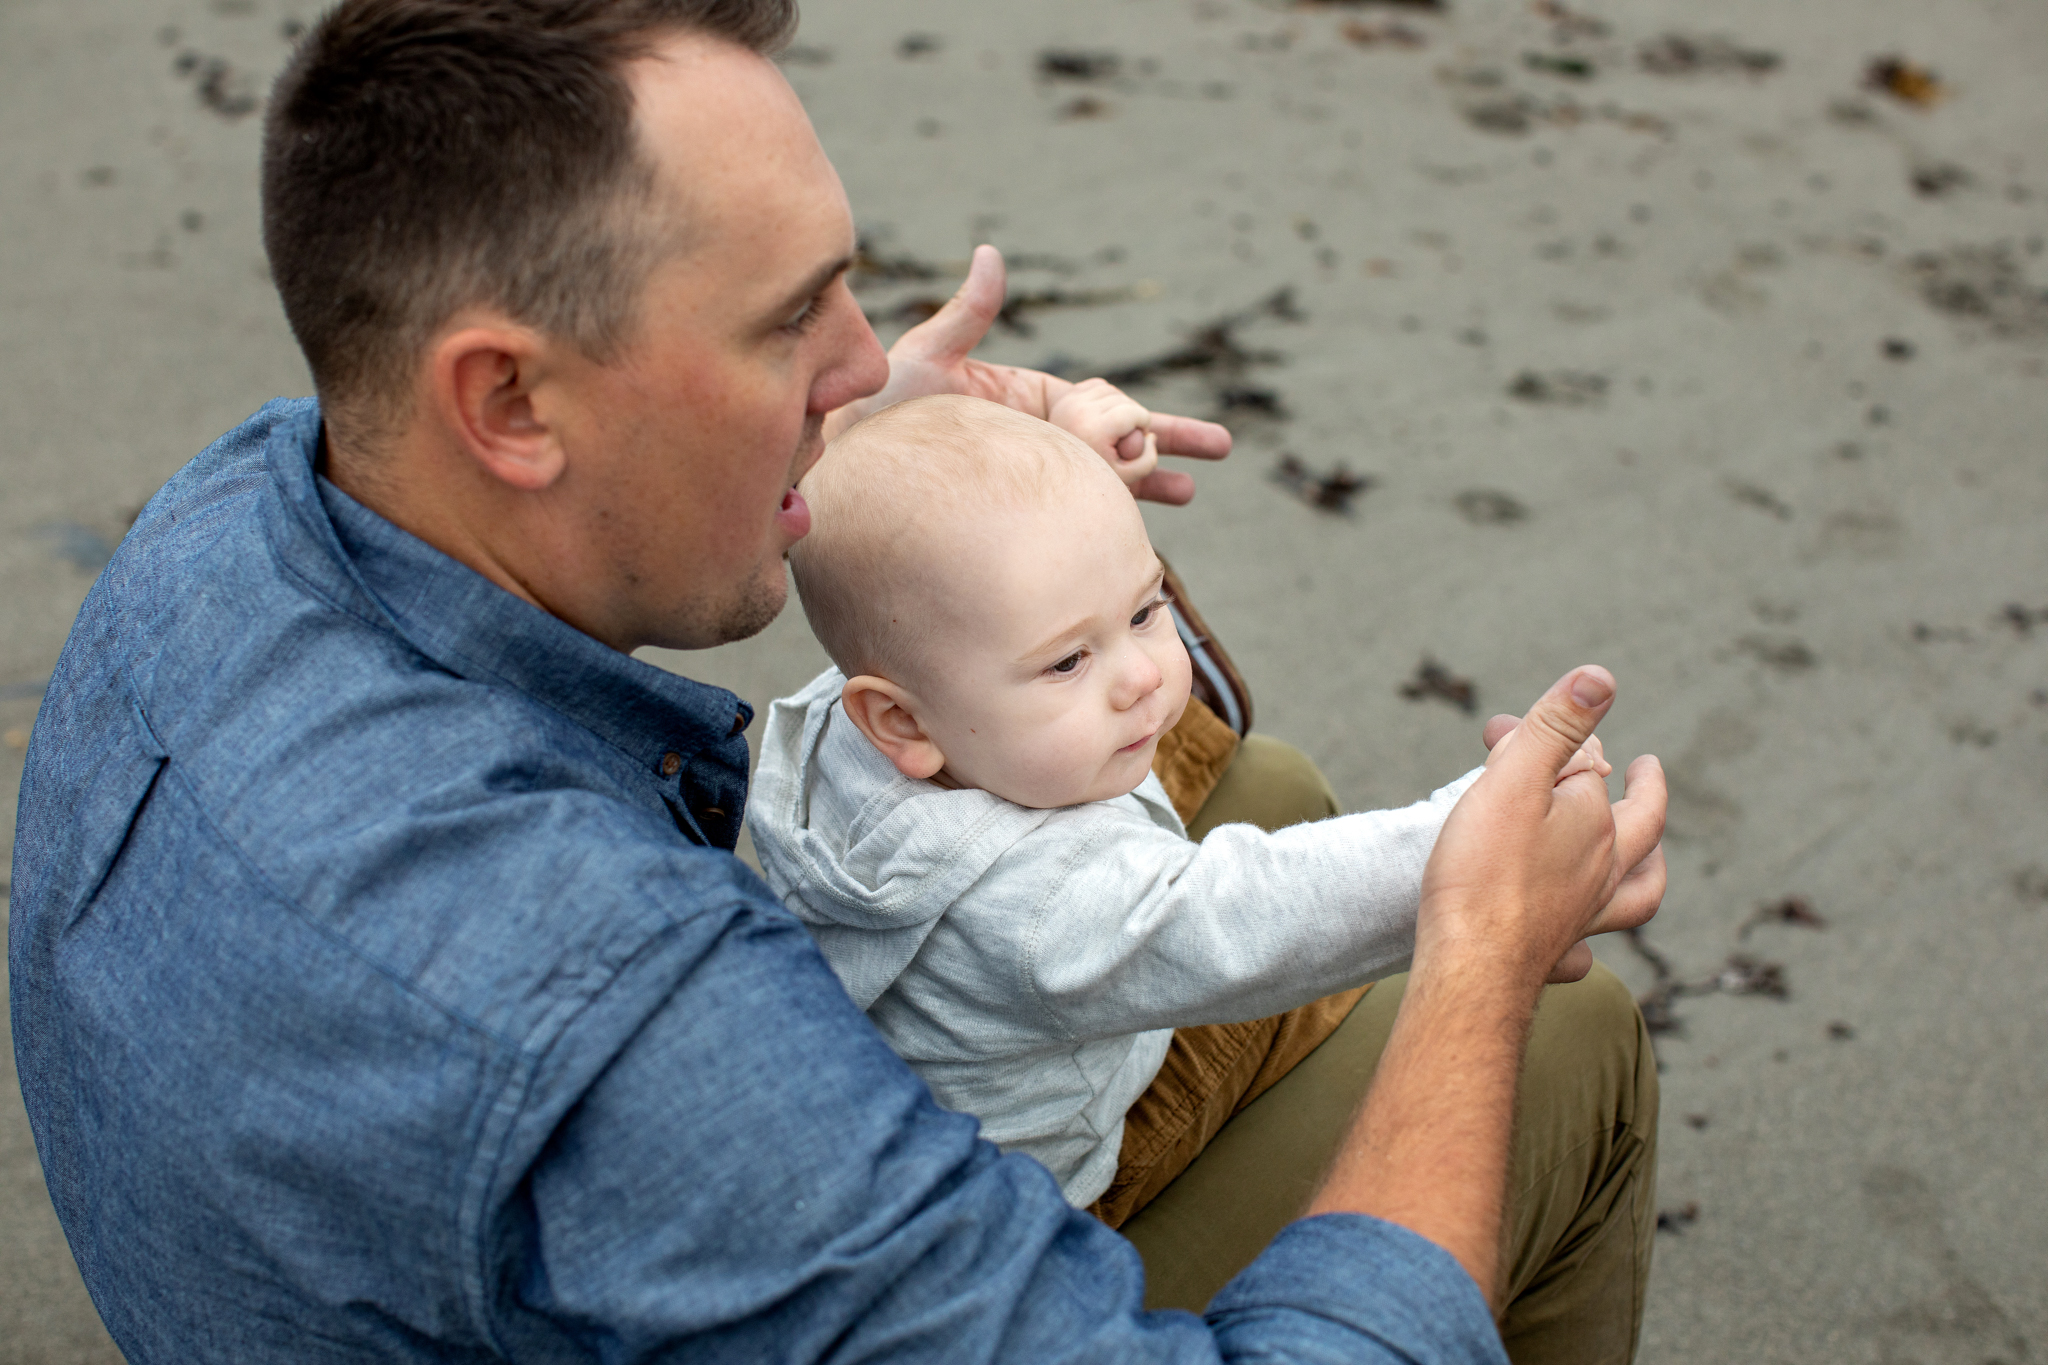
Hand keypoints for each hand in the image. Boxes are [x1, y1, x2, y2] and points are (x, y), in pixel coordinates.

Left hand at [823, 245, 1231, 503]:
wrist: (844, 477)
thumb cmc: (875, 416)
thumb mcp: (922, 360)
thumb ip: (965, 317)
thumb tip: (989, 255)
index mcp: (1027, 404)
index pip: (1102, 405)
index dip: (1145, 417)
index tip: (1165, 428)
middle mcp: (1037, 443)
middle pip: (1119, 443)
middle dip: (1169, 444)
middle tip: (1220, 450)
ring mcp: (1030, 481)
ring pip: (1103, 482)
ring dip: (1148, 485)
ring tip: (1188, 493)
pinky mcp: (1016, 516)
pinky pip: (1072, 517)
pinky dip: (1106, 521)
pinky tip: (1136, 538)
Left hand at [1048, 377, 1158, 490]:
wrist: (1050, 472)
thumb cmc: (1088, 482)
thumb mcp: (1126, 479)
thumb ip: (1147, 460)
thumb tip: (1150, 436)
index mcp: (1094, 430)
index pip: (1136, 413)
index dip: (1143, 427)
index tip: (1135, 444)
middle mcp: (1079, 411)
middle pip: (1125, 400)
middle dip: (1132, 418)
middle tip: (1124, 440)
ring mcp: (1069, 401)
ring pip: (1112, 391)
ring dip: (1120, 408)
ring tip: (1115, 430)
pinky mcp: (1066, 397)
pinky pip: (1097, 387)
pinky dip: (1105, 399)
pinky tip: (1103, 418)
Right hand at [1481, 707, 1643, 982]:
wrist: (1471, 967)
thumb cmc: (1484, 872)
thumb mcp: (1514, 780)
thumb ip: (1556, 727)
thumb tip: (1602, 677)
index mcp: (1596, 825)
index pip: (1588, 767)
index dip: (1553, 739)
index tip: (1505, 730)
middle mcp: (1602, 870)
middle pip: (1636, 824)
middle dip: (1643, 791)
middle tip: (1647, 769)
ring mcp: (1584, 915)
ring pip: (1636, 891)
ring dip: (1649, 866)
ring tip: (1651, 854)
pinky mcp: (1555, 954)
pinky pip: (1588, 950)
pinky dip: (1593, 942)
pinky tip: (1586, 947)